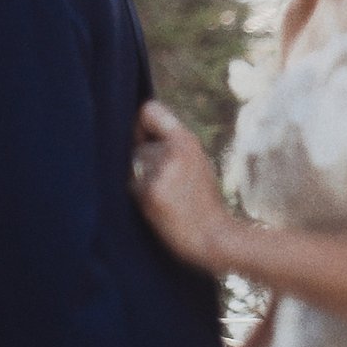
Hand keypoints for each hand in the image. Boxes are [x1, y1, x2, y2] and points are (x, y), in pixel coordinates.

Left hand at [131, 100, 238, 275]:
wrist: (215, 237)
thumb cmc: (204, 201)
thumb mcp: (196, 162)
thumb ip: (172, 145)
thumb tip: (140, 128)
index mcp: (186, 140)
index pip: (149, 110)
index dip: (141, 123)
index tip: (143, 137)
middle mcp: (172, 150)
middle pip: (136, 145)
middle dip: (142, 160)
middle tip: (164, 181)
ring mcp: (159, 172)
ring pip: (132, 165)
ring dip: (139, 179)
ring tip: (163, 196)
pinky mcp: (149, 193)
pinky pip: (131, 186)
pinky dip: (139, 196)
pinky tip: (158, 207)